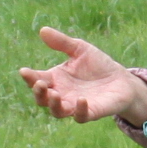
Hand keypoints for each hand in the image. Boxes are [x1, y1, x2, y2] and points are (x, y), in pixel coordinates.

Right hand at [19, 25, 146, 125]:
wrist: (122, 80)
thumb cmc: (98, 65)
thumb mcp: (80, 49)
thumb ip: (62, 42)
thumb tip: (43, 30)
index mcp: (56, 79)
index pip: (37, 79)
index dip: (29, 77)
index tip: (24, 71)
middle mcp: (62, 94)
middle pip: (42, 99)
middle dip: (39, 92)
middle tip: (40, 83)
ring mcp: (74, 106)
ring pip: (57, 111)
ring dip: (53, 104)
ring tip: (55, 94)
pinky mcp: (91, 113)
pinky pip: (81, 117)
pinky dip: (79, 110)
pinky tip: (81, 99)